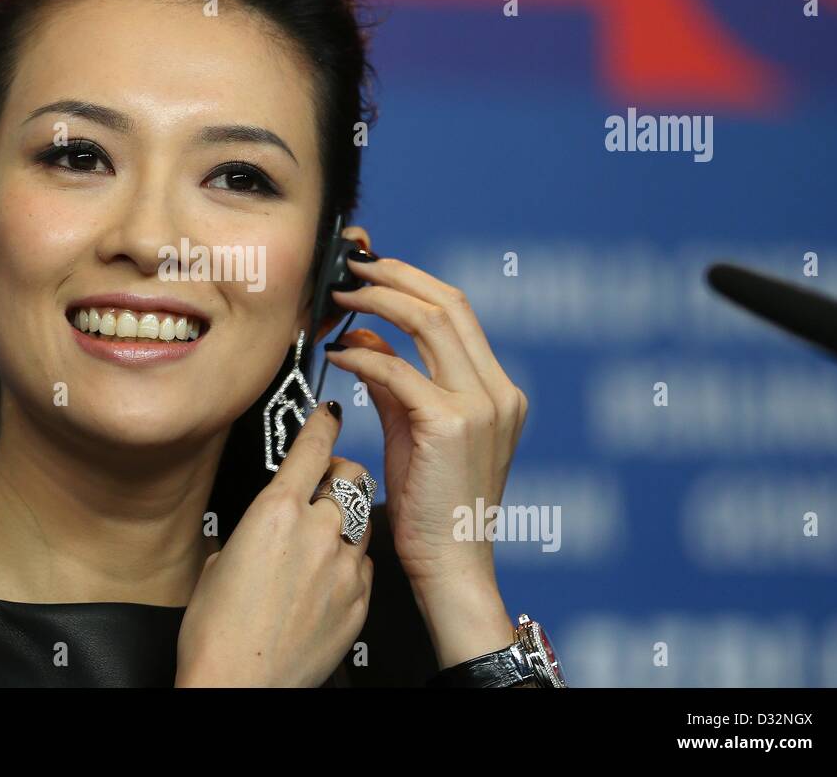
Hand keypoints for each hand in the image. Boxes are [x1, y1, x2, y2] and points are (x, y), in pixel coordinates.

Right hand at [174, 402, 373, 686]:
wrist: (240, 687)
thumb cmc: (216, 635)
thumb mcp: (216, 564)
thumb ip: (245, 532)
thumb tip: (253, 528)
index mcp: (275, 512)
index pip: (312, 447)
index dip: (322, 423)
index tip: (327, 411)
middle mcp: (318, 531)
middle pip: (351, 477)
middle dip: (339, 475)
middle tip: (323, 488)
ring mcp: (345, 566)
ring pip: (363, 519)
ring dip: (346, 520)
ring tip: (320, 544)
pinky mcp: (361, 600)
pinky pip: (364, 564)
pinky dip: (349, 563)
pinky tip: (324, 582)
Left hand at [320, 232, 527, 660]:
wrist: (452, 565)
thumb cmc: (432, 506)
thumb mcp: (413, 429)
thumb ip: (394, 381)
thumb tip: (364, 338)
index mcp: (498, 389)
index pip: (459, 311)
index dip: (412, 280)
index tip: (371, 270)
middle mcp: (498, 391)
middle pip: (449, 303)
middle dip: (394, 276)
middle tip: (350, 270)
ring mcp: (481, 406)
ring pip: (430, 322)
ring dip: (378, 301)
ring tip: (340, 299)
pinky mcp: (451, 425)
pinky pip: (398, 371)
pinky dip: (362, 356)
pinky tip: (337, 356)